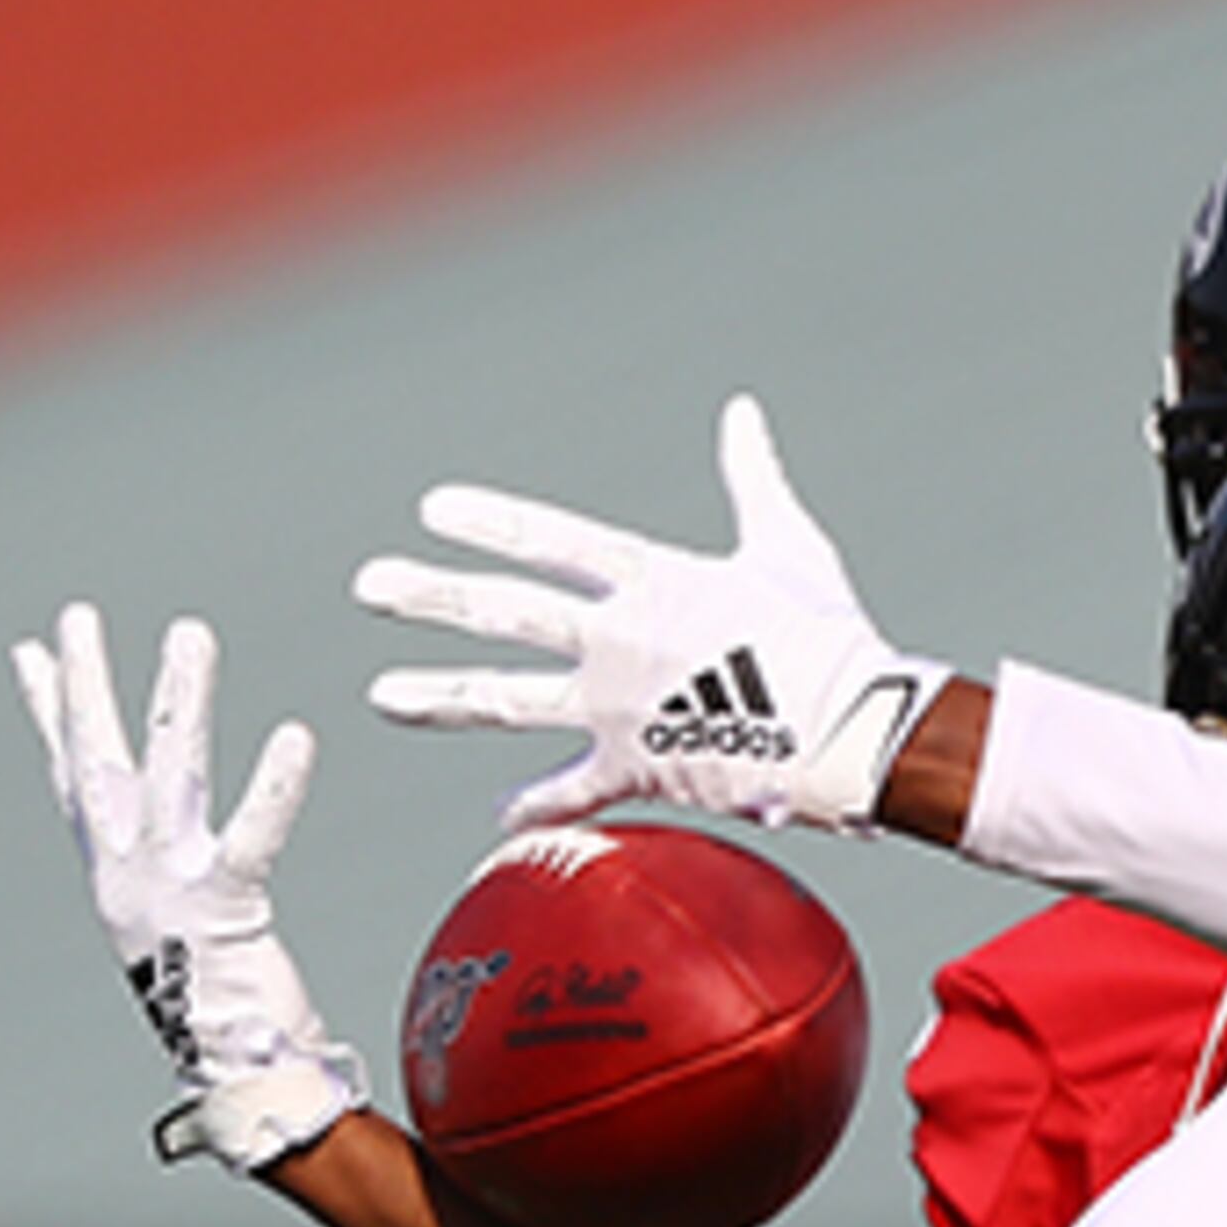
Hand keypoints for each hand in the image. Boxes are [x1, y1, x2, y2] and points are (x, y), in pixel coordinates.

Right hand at [12, 606, 367, 1173]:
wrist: (244, 1083)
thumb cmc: (230, 1013)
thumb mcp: (182, 926)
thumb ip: (175, 876)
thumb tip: (189, 853)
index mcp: (117, 878)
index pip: (75, 780)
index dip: (53, 714)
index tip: (34, 654)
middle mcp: (129, 876)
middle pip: (100, 760)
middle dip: (87, 686)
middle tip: (76, 616)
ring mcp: (170, 889)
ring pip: (170, 774)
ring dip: (179, 700)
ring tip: (191, 634)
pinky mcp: (224, 908)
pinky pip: (251, 837)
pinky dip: (275, 789)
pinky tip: (297, 736)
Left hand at [357, 392, 948, 836]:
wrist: (857, 731)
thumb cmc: (832, 636)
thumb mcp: (787, 541)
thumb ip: (750, 476)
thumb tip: (741, 411)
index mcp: (651, 578)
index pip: (551, 539)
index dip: (491, 522)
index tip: (436, 510)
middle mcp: (618, 638)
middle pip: (504, 611)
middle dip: (431, 596)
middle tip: (369, 586)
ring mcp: (620, 707)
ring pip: (510, 699)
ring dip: (440, 695)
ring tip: (382, 695)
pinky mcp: (642, 770)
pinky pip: (576, 792)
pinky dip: (540, 806)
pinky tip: (500, 815)